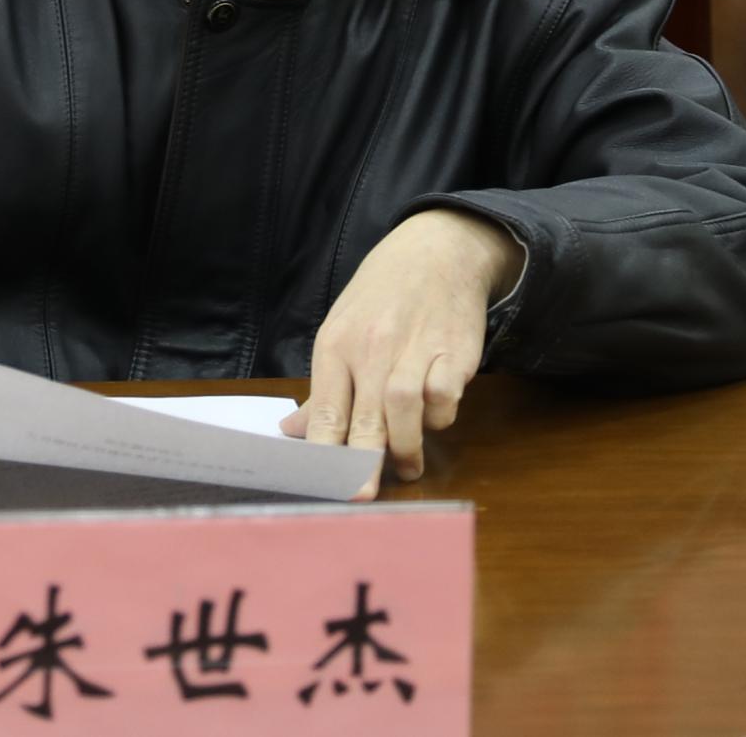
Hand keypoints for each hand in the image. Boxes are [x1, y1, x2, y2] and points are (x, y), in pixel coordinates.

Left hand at [280, 210, 523, 495]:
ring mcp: (413, 348)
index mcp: (335, 344)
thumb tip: (293, 432)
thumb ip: (325, 388)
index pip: (326, 409)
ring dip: (406, 445)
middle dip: (362, 460)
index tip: (323, 485)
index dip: (324, 452)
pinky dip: (440, 415)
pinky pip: (444, 396)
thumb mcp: (342, 329)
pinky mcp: (452, 351)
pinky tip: (435, 417)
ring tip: (407, 467)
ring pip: (404, 408)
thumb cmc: (382, 296)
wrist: (437, 250)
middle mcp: (372, 347)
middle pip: (365, 414)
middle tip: (362, 495)